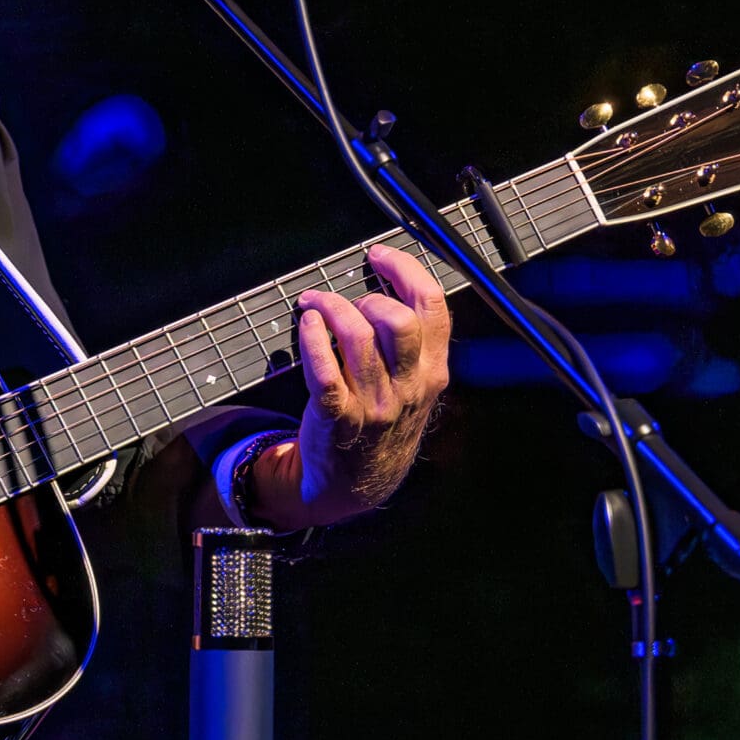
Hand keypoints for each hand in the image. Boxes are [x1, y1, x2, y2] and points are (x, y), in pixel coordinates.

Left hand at [257, 243, 451, 526]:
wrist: (357, 484)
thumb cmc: (383, 423)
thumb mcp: (417, 387)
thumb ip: (416, 344)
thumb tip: (393, 283)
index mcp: (432, 372)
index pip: (433, 309)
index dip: (405, 270)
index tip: (380, 256)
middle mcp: (408, 387)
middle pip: (398, 321)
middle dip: (368, 295)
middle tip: (349, 298)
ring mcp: (374, 405)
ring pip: (356, 337)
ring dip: (330, 307)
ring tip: (315, 304)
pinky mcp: (338, 417)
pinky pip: (324, 370)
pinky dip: (312, 338)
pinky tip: (306, 324)